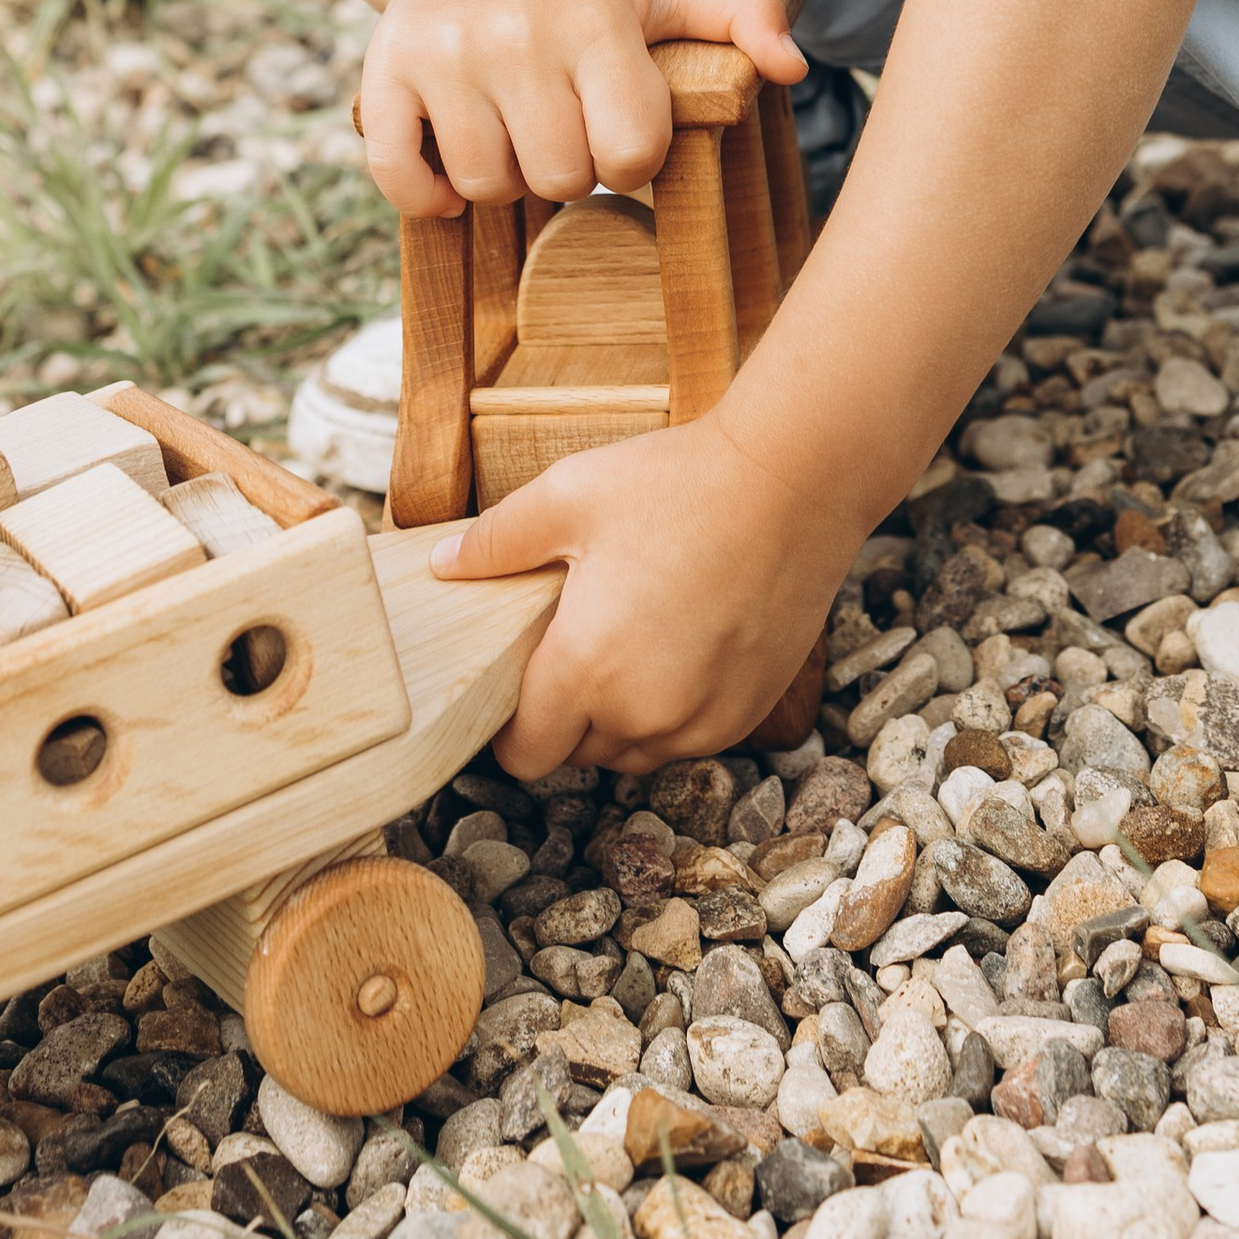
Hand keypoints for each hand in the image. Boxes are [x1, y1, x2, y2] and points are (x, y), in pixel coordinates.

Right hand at [359, 0, 804, 214]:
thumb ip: (744, 17)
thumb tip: (796, 68)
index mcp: (595, 20)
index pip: (630, 152)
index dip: (632, 160)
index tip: (621, 132)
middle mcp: (516, 35)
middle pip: (559, 179)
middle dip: (569, 170)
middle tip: (563, 128)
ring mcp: (445, 55)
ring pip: (487, 185)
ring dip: (505, 178)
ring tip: (514, 131)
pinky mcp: (385, 73)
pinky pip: (401, 177)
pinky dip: (426, 193)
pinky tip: (451, 166)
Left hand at [429, 418, 850, 775]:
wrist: (794, 483)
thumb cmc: (678, 483)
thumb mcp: (568, 495)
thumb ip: (496, 540)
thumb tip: (445, 566)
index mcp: (587, 669)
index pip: (525, 755)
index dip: (509, 730)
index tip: (516, 685)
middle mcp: (644, 713)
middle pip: (579, 752)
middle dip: (566, 711)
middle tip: (577, 639)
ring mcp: (703, 719)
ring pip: (635, 750)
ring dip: (620, 716)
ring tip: (628, 638)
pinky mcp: (748, 711)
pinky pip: (688, 736)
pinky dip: (673, 710)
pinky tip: (677, 644)